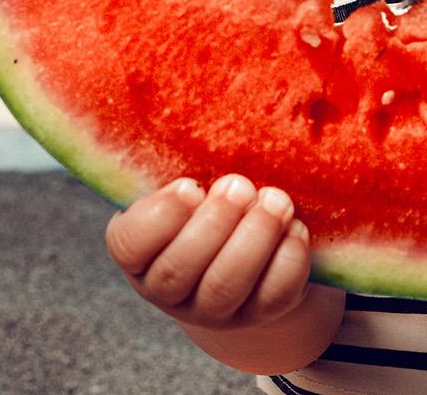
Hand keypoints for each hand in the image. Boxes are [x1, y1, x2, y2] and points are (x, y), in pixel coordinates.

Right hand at [105, 173, 313, 330]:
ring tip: (277, 200)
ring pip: (225, 287)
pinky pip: (272, 297)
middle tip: (240, 184)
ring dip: (254, 240)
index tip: (190, 185)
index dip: (160, 217)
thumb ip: (184, 166)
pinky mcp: (257, 315)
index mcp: (137, 252)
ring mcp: (212, 310)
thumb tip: (210, 111)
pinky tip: (296, 227)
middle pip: (179, 270)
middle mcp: (167, 290)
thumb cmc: (203, 202)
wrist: (241, 249)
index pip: (130, 244)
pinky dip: (287, 260)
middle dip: (214, 224)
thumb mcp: (184, 187)